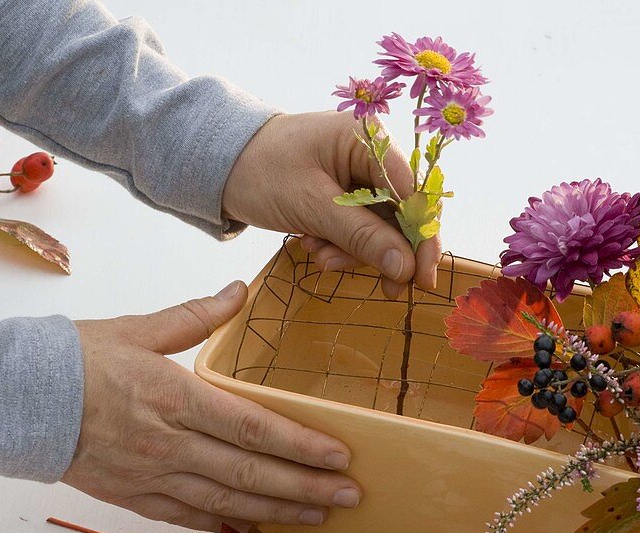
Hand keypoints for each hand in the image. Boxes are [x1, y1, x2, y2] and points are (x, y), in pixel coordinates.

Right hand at [62, 281, 360, 531]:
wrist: (13, 400)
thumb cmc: (76, 359)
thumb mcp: (138, 329)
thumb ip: (196, 315)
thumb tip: (240, 290)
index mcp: (174, 397)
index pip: (252, 427)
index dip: (300, 445)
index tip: (340, 455)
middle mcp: (168, 444)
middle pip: (250, 472)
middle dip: (306, 486)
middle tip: (351, 494)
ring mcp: (151, 477)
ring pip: (227, 502)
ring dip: (278, 511)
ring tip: (320, 515)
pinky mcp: (132, 498)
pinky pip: (186, 518)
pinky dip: (224, 523)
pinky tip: (255, 527)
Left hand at [222, 111, 440, 298]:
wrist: (217, 164)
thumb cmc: (259, 171)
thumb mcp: (311, 206)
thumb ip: (362, 236)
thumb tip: (406, 268)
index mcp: (368, 139)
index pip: (413, 194)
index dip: (423, 239)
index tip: (423, 281)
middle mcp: (371, 154)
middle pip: (401, 214)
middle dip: (382, 250)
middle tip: (375, 286)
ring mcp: (358, 174)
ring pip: (379, 227)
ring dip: (355, 251)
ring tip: (319, 256)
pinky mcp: (343, 193)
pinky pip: (359, 228)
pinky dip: (341, 245)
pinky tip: (314, 246)